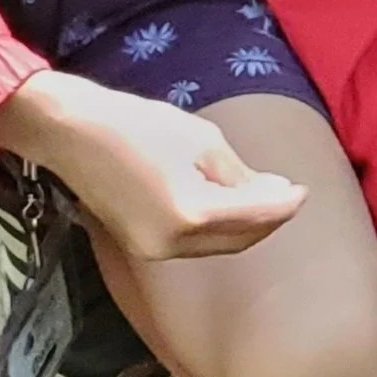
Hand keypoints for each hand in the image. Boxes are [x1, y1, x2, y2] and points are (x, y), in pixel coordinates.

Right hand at [0, 71, 306, 261]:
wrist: (72, 134)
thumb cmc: (137, 125)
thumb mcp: (201, 140)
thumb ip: (240, 173)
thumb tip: (273, 191)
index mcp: (191, 214)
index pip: (256, 216)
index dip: (285, 204)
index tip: (304, 190)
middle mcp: (173, 244)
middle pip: (239, 240)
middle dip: (269, 219)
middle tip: (289, 194)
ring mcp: (154, 251)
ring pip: (217, 246)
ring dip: (245, 225)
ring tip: (265, 197)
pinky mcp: (141, 248)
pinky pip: (193, 244)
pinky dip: (217, 228)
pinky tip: (229, 206)